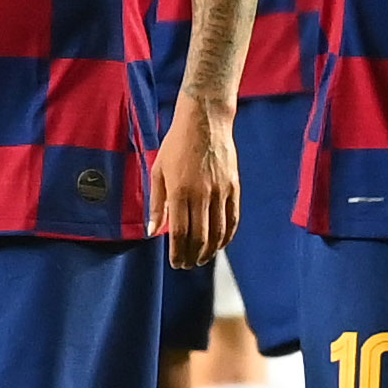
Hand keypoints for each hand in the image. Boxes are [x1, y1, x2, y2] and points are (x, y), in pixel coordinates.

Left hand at [150, 92, 239, 268]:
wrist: (205, 122)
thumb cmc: (177, 144)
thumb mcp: (158, 171)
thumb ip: (157, 203)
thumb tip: (153, 230)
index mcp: (179, 192)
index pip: (180, 233)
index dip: (178, 253)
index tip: (176, 263)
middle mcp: (201, 195)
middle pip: (199, 237)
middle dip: (192, 255)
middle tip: (187, 265)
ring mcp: (220, 191)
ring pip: (218, 231)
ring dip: (210, 250)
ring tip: (203, 258)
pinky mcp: (234, 186)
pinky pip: (233, 217)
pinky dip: (228, 234)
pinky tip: (222, 243)